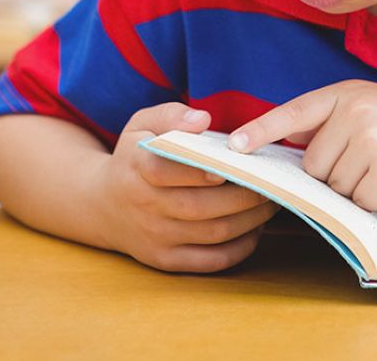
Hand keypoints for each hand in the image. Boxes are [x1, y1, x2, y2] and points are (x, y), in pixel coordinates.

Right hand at [99, 103, 278, 272]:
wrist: (103, 206)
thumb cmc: (134, 157)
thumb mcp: (142, 125)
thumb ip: (171, 115)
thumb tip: (203, 120)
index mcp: (137, 168)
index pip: (167, 171)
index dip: (200, 170)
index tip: (232, 163)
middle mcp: (145, 207)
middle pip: (200, 207)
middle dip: (244, 196)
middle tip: (272, 182)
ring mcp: (155, 238)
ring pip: (213, 233)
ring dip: (250, 220)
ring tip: (272, 202)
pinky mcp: (166, 261)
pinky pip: (211, 261)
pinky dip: (240, 248)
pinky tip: (255, 229)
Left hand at [228, 81, 376, 210]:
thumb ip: (337, 122)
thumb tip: (293, 149)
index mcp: (348, 94)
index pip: (294, 113)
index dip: (261, 131)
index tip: (232, 147)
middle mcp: (356, 111)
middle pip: (314, 165)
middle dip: (336, 175)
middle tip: (375, 162)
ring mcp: (370, 139)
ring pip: (334, 187)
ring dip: (358, 190)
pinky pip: (359, 203)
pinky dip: (376, 204)